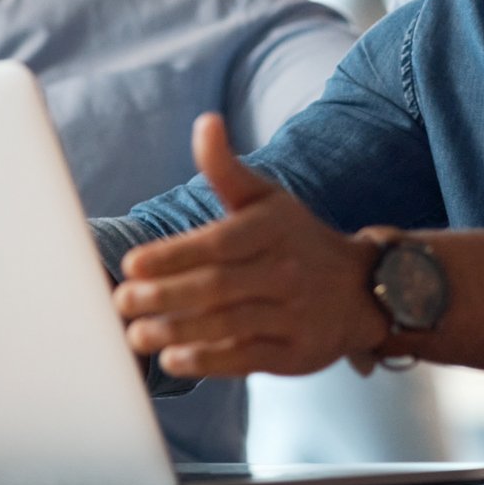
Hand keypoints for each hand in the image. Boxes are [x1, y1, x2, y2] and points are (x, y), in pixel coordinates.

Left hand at [116, 114, 386, 378]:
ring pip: (229, 325)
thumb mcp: (267, 197)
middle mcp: (286, 270)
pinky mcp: (296, 352)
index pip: (218, 243)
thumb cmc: (296, 239)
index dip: (172, 255)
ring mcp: (294, 313)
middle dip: (164, 296)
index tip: (131, 265)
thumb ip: (226, 167)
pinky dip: (209, 361)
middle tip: (122, 302)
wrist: (361, 288)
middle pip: (217, 287)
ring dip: (178, 332)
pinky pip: (248, 358)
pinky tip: (174, 359)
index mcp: (272, 228)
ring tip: (137, 335)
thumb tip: (205, 122)